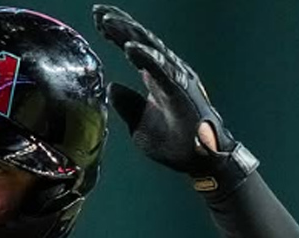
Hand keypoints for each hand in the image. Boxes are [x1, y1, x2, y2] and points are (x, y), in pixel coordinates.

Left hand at [92, 4, 256, 190]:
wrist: (201, 161)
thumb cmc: (175, 143)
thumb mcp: (139, 123)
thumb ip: (126, 104)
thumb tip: (110, 88)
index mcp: (158, 76)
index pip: (135, 47)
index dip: (117, 33)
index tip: (98, 20)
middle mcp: (168, 72)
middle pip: (141, 41)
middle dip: (119, 24)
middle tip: (97, 11)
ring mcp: (176, 79)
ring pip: (150, 49)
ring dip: (128, 34)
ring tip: (107, 22)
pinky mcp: (181, 92)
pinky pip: (162, 71)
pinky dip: (146, 57)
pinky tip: (130, 48)